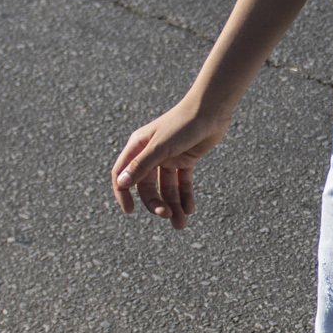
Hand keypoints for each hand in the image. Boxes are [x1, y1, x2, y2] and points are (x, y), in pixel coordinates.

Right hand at [111, 102, 228, 228]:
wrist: (211, 109)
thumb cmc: (182, 124)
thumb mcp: (160, 147)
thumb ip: (140, 166)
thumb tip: (121, 184)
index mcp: (138, 147)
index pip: (122, 174)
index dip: (123, 193)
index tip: (130, 211)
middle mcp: (150, 153)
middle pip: (147, 186)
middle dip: (156, 203)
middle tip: (167, 216)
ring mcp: (168, 157)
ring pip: (167, 187)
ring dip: (173, 205)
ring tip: (182, 223)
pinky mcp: (186, 159)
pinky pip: (182, 182)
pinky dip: (185, 196)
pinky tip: (190, 209)